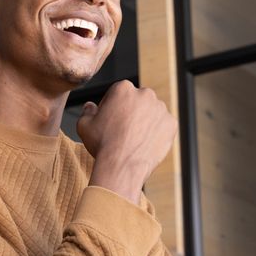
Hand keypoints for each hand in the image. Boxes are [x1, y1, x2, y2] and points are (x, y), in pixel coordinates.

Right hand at [77, 81, 176, 203]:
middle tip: (124, 131)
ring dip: (146, 121)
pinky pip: (164, 126)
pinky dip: (157, 133)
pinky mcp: (171, 123)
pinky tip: (145, 144)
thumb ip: (87, 111)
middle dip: (132, 112)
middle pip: (138, 100)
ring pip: (152, 112)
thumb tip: (90, 106)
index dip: (112, 107)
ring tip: (135, 140)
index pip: (119, 93)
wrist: (121, 166)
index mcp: (123, 88)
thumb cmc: (102, 144)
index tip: (110, 121)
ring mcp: (161, 108)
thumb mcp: (84, 125)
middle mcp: (145, 94)